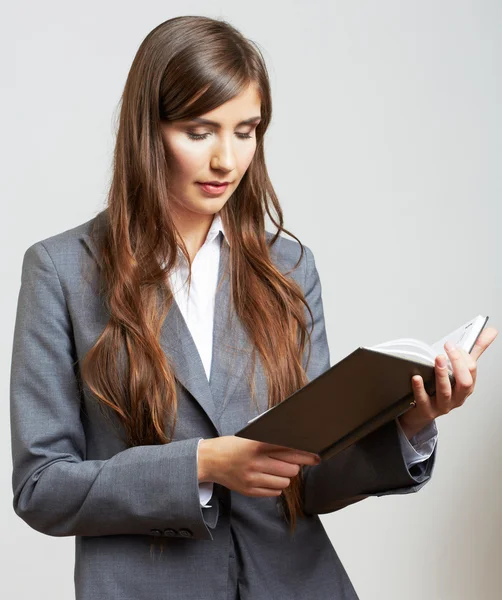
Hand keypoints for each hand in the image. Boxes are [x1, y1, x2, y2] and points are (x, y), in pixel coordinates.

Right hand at [198, 436, 320, 497]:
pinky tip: (268, 477)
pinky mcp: (249, 490)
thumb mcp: (250, 437)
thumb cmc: (231, 446)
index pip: (288, 449)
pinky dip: (276, 485)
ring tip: (275, 469)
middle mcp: (255, 462)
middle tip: (292, 461)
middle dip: (295, 465)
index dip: (305, 452)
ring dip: (285, 476)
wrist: (209, 460)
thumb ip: (271, 440)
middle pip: (291, 468)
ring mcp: (252, 478)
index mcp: (256, 444)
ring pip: (285, 481)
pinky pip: (275, 491)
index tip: (315, 454)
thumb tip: (296, 445)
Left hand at [398, 326, 497, 439]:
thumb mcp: (458, 369)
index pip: (471, 371)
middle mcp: (457, 397)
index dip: (463, 356)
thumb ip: (472, 351)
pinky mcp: (426, 410)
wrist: (420, 412)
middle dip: (457, 364)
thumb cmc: (440, 387)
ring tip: (437, 359)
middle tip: (448, 348)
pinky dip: (420, 388)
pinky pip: (423, 400)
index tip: (451, 344)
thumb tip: (490, 331)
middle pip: (464, 382)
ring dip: (441, 374)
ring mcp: (442, 405)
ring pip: (446, 392)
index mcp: (466, 386)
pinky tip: (416, 377)